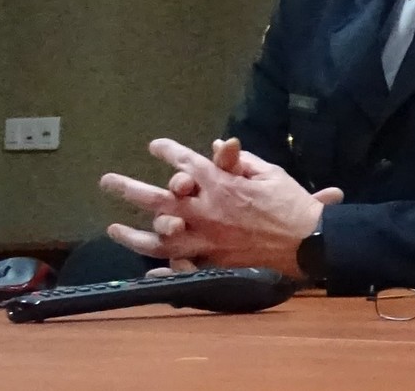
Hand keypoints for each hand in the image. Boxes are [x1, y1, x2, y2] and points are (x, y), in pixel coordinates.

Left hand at [100, 138, 343, 277]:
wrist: (306, 242)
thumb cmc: (291, 204)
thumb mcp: (271, 174)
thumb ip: (242, 161)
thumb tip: (220, 146)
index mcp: (222, 185)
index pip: (187, 163)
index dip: (167, 152)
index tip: (154, 146)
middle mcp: (206, 212)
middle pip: (159, 199)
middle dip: (130, 189)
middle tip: (108, 182)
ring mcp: (206, 240)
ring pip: (160, 238)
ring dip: (133, 234)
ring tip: (113, 229)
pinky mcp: (212, 262)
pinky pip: (180, 268)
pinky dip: (161, 269)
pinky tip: (143, 268)